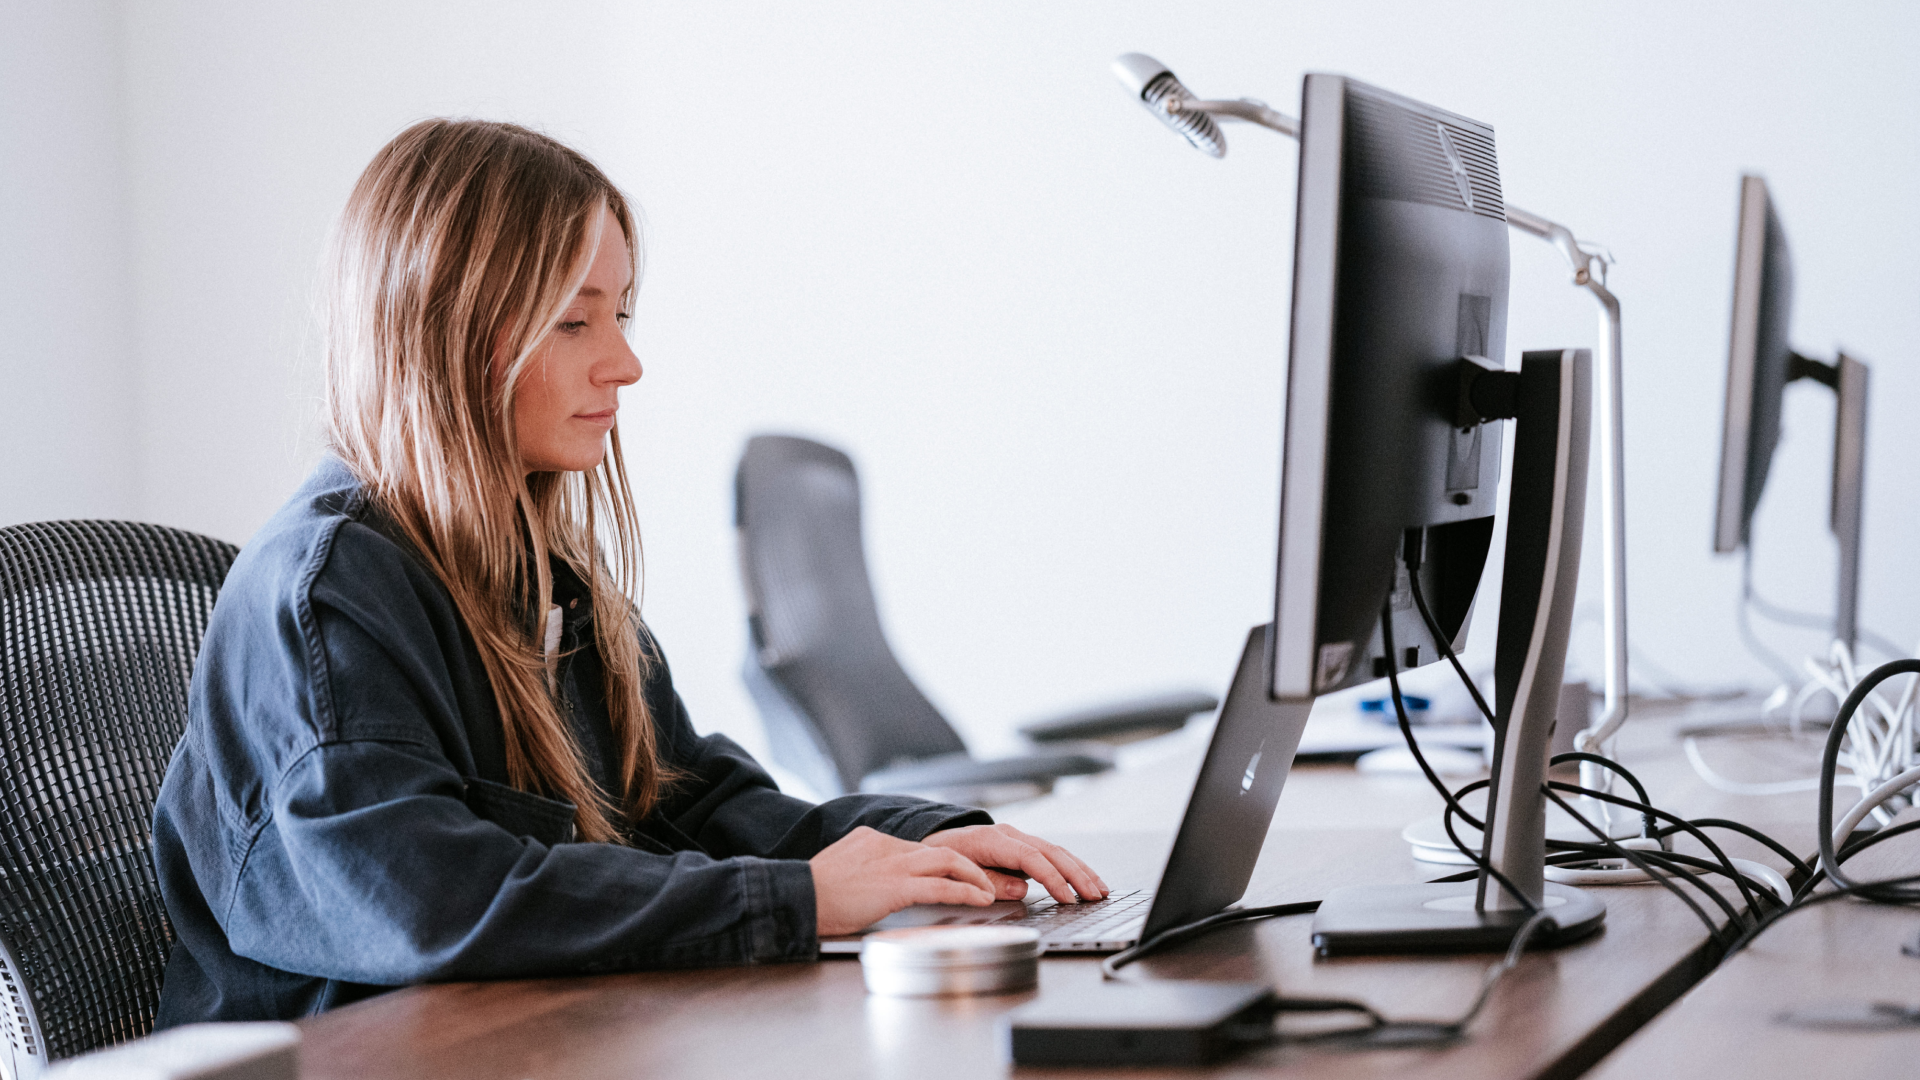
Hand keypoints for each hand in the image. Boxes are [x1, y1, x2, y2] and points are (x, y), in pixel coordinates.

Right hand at [809, 826, 996, 935]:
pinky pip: (941, 886)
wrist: (796, 897)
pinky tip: (980, 899)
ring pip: (948, 861)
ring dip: (974, 876)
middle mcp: (886, 845)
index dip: (941, 863)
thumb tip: (875, 881)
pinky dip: (966, 891)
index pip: (917, 848)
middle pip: (939, 850)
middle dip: (968, 866)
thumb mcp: (841, 869)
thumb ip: (864, 868)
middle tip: (984, 879)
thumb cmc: (812, 893)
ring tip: (989, 889)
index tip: (956, 874)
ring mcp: (892, 864)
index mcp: (872, 839)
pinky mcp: (896, 886)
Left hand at [922, 824, 1108, 903]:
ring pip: (1058, 851)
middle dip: (1077, 875)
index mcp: (994, 839)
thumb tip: (1023, 889)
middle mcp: (1011, 835)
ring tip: (1100, 890)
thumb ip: (991, 882)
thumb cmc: (944, 858)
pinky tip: (1086, 880)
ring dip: (1081, 871)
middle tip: (1095, 896)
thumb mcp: (959, 871)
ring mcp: (1019, 839)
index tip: (1068, 898)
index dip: (1052, 878)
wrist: (936, 841)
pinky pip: (1053, 855)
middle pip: (1052, 852)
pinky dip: (1072, 868)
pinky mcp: (1024, 847)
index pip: (1031, 858)